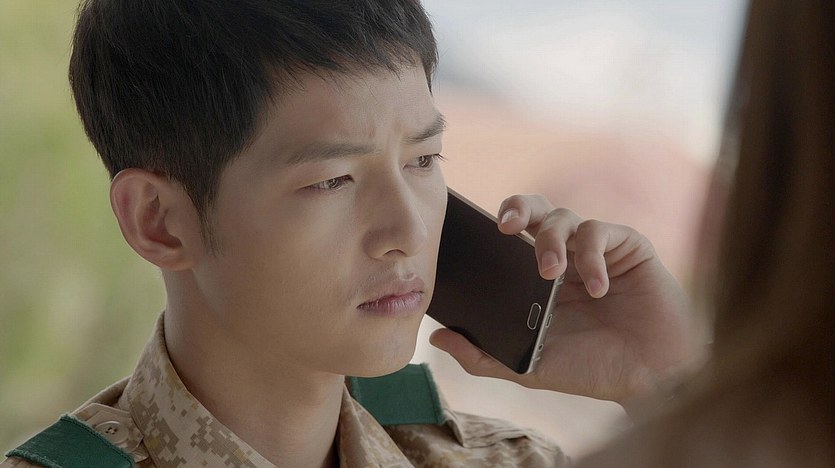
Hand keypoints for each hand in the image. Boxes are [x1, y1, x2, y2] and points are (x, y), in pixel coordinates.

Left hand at [429, 194, 703, 407]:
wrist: (651, 378)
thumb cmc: (591, 370)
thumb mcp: (528, 366)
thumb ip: (483, 356)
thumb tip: (436, 337)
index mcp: (536, 277)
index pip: (509, 236)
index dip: (493, 225)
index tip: (475, 232)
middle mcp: (564, 256)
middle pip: (534, 210)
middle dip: (517, 208)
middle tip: (506, 226)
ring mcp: (595, 249)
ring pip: (563, 217)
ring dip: (552, 241)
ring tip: (552, 273)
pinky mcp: (627, 247)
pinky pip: (601, 232)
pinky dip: (593, 256)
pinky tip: (599, 289)